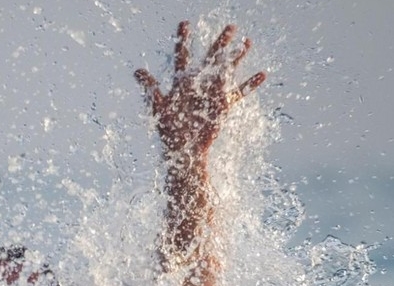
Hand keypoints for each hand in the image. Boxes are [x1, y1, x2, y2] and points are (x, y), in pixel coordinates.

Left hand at [134, 22, 265, 156]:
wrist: (184, 148)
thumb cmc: (169, 129)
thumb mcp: (160, 107)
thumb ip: (151, 88)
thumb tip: (137, 71)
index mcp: (182, 82)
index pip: (182, 56)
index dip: (183, 40)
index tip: (185, 23)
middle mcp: (199, 84)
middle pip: (210, 58)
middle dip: (220, 43)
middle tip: (231, 26)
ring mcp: (212, 93)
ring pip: (228, 70)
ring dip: (237, 57)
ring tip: (248, 41)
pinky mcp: (223, 105)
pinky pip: (239, 92)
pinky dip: (250, 84)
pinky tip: (262, 74)